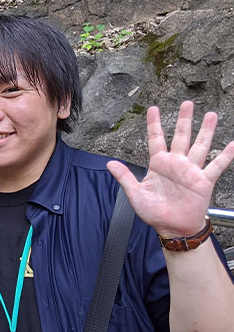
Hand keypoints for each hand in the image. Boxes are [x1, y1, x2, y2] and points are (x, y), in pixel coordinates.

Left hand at [107, 101, 233, 236]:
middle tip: (188, 103)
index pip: (156, 139)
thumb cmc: (154, 212)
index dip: (154, 124)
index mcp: (159, 164)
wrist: (171, 228)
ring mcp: (191, 171)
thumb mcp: (135, 193)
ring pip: (200, 146)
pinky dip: (226, 156)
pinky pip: (216, 166)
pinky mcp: (203, 181)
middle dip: (184, 120)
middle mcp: (176, 164)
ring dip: (206, 131)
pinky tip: (232, 144)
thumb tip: (109, 164)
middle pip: (181, 137)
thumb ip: (125, 177)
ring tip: (211, 115)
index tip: (153, 108)